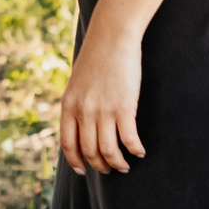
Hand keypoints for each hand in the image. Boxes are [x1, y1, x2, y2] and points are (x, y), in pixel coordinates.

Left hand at [56, 19, 145, 176]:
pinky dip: (135, 150)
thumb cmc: (96, 58)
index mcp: (69, 105)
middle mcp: (83, 112)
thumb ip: (77, 104)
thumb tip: (80, 124)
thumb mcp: (77, 82)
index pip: (68, 144)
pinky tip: (140, 152)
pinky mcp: (124, 108)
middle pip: (90, 151)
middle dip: (100, 166)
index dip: (75, 161)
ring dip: (118, 163)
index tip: (83, 170)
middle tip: (110, 169)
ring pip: (109, 151)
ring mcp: (103, 111)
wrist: (112, 37)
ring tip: (125, 166)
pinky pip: (129, 139)